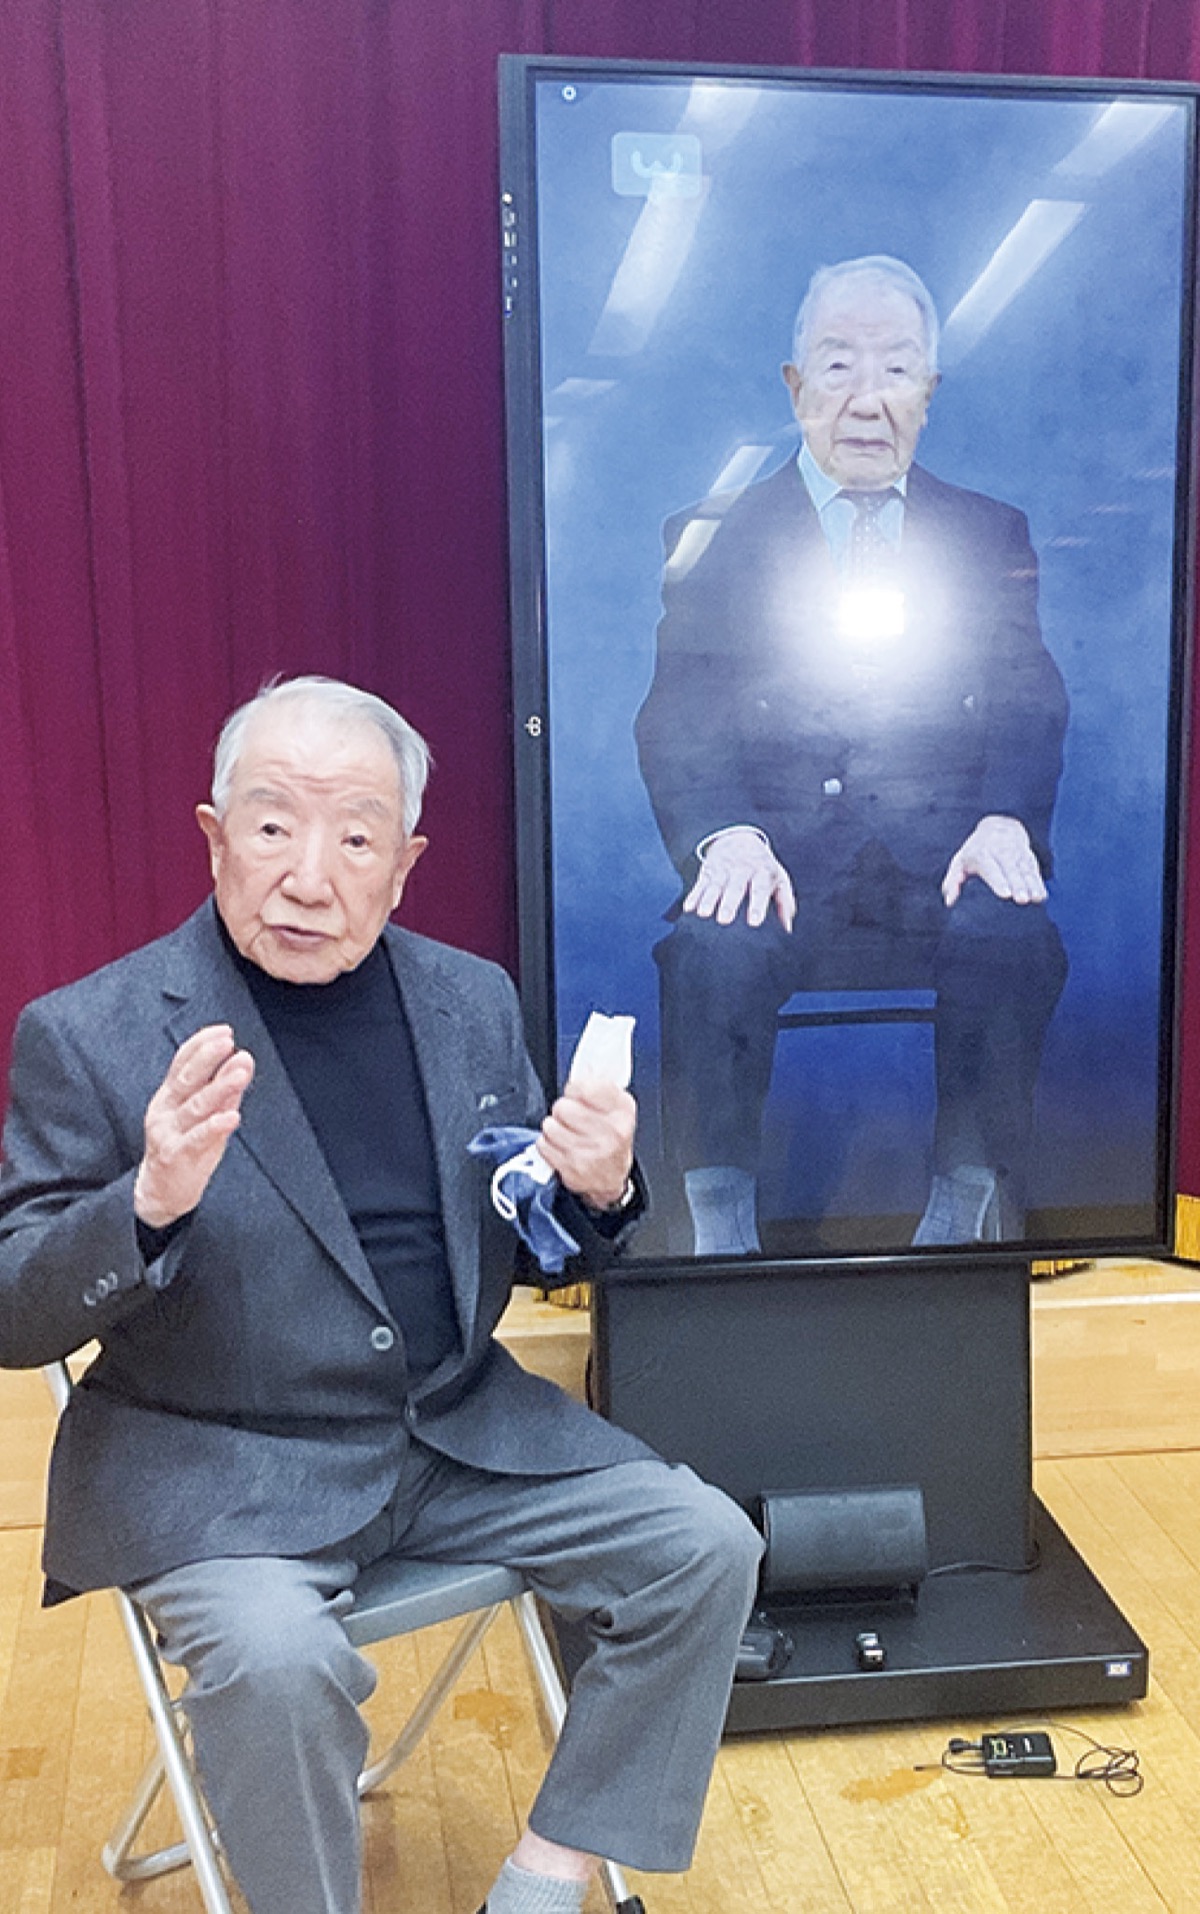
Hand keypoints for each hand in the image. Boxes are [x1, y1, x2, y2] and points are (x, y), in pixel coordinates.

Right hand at [134, 1025, 254, 1228]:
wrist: (160, 1192)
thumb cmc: (185, 1147)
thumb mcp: (203, 1115)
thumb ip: (222, 1090)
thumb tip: (243, 1059)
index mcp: (169, 1096)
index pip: (182, 1063)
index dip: (201, 1045)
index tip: (223, 1030)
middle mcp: (165, 1110)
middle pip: (186, 1079)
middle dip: (207, 1058)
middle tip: (227, 1041)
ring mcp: (169, 1133)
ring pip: (196, 1106)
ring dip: (219, 1087)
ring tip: (240, 1071)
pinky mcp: (177, 1156)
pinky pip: (198, 1138)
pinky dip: (215, 1126)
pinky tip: (232, 1115)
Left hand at [538, 1078, 635, 1211]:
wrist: (611, 1177)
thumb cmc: (612, 1139)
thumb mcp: (617, 1108)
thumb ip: (601, 1085)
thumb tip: (583, 1065)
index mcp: (622, 1112)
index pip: (588, 1088)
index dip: (575, 1087)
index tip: (575, 1092)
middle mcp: (609, 1133)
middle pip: (564, 1107)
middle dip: (562, 1109)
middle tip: (570, 1115)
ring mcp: (590, 1153)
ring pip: (550, 1126)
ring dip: (553, 1127)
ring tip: (565, 1131)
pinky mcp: (572, 1168)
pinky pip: (543, 1145)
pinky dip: (547, 1144)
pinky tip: (560, 1146)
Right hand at [683, 828, 795, 930]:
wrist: (739, 838)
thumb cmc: (763, 868)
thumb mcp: (779, 879)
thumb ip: (785, 902)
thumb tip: (787, 928)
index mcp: (763, 873)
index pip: (760, 889)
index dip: (757, 906)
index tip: (753, 922)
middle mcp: (742, 870)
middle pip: (735, 888)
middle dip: (728, 903)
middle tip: (724, 920)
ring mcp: (723, 870)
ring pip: (715, 886)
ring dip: (708, 900)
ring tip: (703, 914)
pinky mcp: (708, 872)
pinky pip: (700, 884)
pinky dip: (694, 896)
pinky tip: (688, 908)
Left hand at [941, 814, 1046, 907]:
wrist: (997, 826)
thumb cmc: (974, 852)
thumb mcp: (959, 862)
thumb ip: (952, 881)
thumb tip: (949, 901)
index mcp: (981, 854)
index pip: (991, 867)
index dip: (998, 881)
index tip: (1005, 894)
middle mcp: (1000, 851)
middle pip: (1010, 869)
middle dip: (1018, 885)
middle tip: (1022, 900)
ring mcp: (1016, 852)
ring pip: (1025, 869)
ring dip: (1032, 884)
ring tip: (1036, 899)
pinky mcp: (1027, 855)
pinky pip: (1034, 869)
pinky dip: (1039, 882)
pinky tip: (1042, 896)